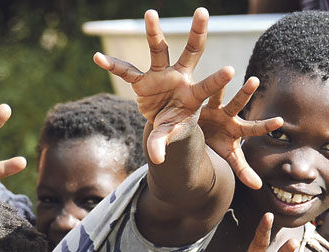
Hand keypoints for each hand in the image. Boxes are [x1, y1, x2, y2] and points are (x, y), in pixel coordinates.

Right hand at [93, 7, 234, 164]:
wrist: (162, 123)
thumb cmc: (174, 128)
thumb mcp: (171, 137)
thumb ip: (163, 144)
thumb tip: (157, 159)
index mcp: (193, 95)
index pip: (206, 86)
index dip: (217, 80)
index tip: (231, 70)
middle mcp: (180, 78)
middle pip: (191, 52)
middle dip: (197, 32)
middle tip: (203, 11)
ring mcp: (161, 75)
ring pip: (159, 50)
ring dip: (154, 32)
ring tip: (151, 13)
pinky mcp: (142, 80)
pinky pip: (126, 72)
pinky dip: (113, 65)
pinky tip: (97, 58)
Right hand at [198, 77, 282, 188]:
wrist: (198, 134)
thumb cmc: (217, 142)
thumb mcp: (229, 155)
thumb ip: (244, 170)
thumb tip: (259, 187)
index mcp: (236, 129)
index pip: (253, 129)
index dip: (265, 125)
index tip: (280, 121)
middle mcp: (227, 114)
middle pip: (237, 104)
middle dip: (245, 93)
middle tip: (254, 81)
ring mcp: (211, 107)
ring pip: (216, 94)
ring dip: (219, 83)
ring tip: (227, 71)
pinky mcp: (196, 103)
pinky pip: (197, 96)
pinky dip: (196, 91)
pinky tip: (190, 82)